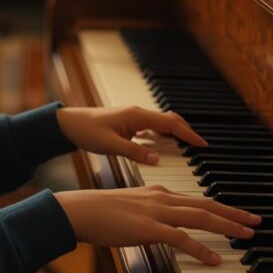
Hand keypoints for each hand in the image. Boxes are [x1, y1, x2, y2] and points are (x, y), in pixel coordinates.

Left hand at [55, 106, 206, 164]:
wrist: (69, 123)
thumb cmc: (86, 131)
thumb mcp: (110, 145)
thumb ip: (134, 153)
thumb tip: (157, 160)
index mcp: (137, 116)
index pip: (171, 124)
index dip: (188, 134)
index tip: (202, 144)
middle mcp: (138, 113)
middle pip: (171, 120)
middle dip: (187, 132)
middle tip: (201, 146)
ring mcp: (134, 117)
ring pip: (163, 122)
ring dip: (177, 132)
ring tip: (189, 147)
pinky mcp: (129, 122)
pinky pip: (153, 126)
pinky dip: (164, 134)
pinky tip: (164, 145)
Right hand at [55, 186, 260, 264]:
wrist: (81, 210)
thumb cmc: (101, 212)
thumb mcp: (132, 207)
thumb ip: (151, 212)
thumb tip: (164, 225)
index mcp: (160, 193)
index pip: (199, 199)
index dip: (222, 206)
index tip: (239, 213)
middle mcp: (163, 198)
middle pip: (207, 205)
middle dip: (234, 213)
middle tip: (256, 221)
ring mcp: (157, 212)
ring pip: (201, 217)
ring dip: (227, 226)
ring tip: (246, 236)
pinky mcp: (149, 228)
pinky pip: (181, 239)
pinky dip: (201, 249)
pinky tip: (214, 259)